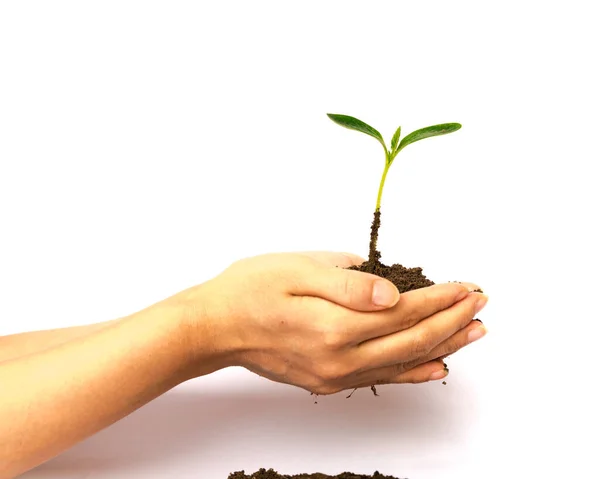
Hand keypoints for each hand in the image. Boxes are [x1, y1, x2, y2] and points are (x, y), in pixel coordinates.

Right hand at [182, 251, 486, 394]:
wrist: (215, 326)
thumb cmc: (251, 289)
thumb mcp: (297, 269)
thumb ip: (349, 284)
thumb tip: (394, 294)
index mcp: (335, 325)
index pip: (405, 311)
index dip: (440, 298)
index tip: (465, 285)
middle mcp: (340, 358)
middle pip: (413, 339)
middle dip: (452, 320)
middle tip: (481, 303)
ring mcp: (335, 375)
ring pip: (404, 362)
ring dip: (444, 346)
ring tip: (474, 332)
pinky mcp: (328, 381)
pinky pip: (382, 378)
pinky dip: (414, 373)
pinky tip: (437, 368)